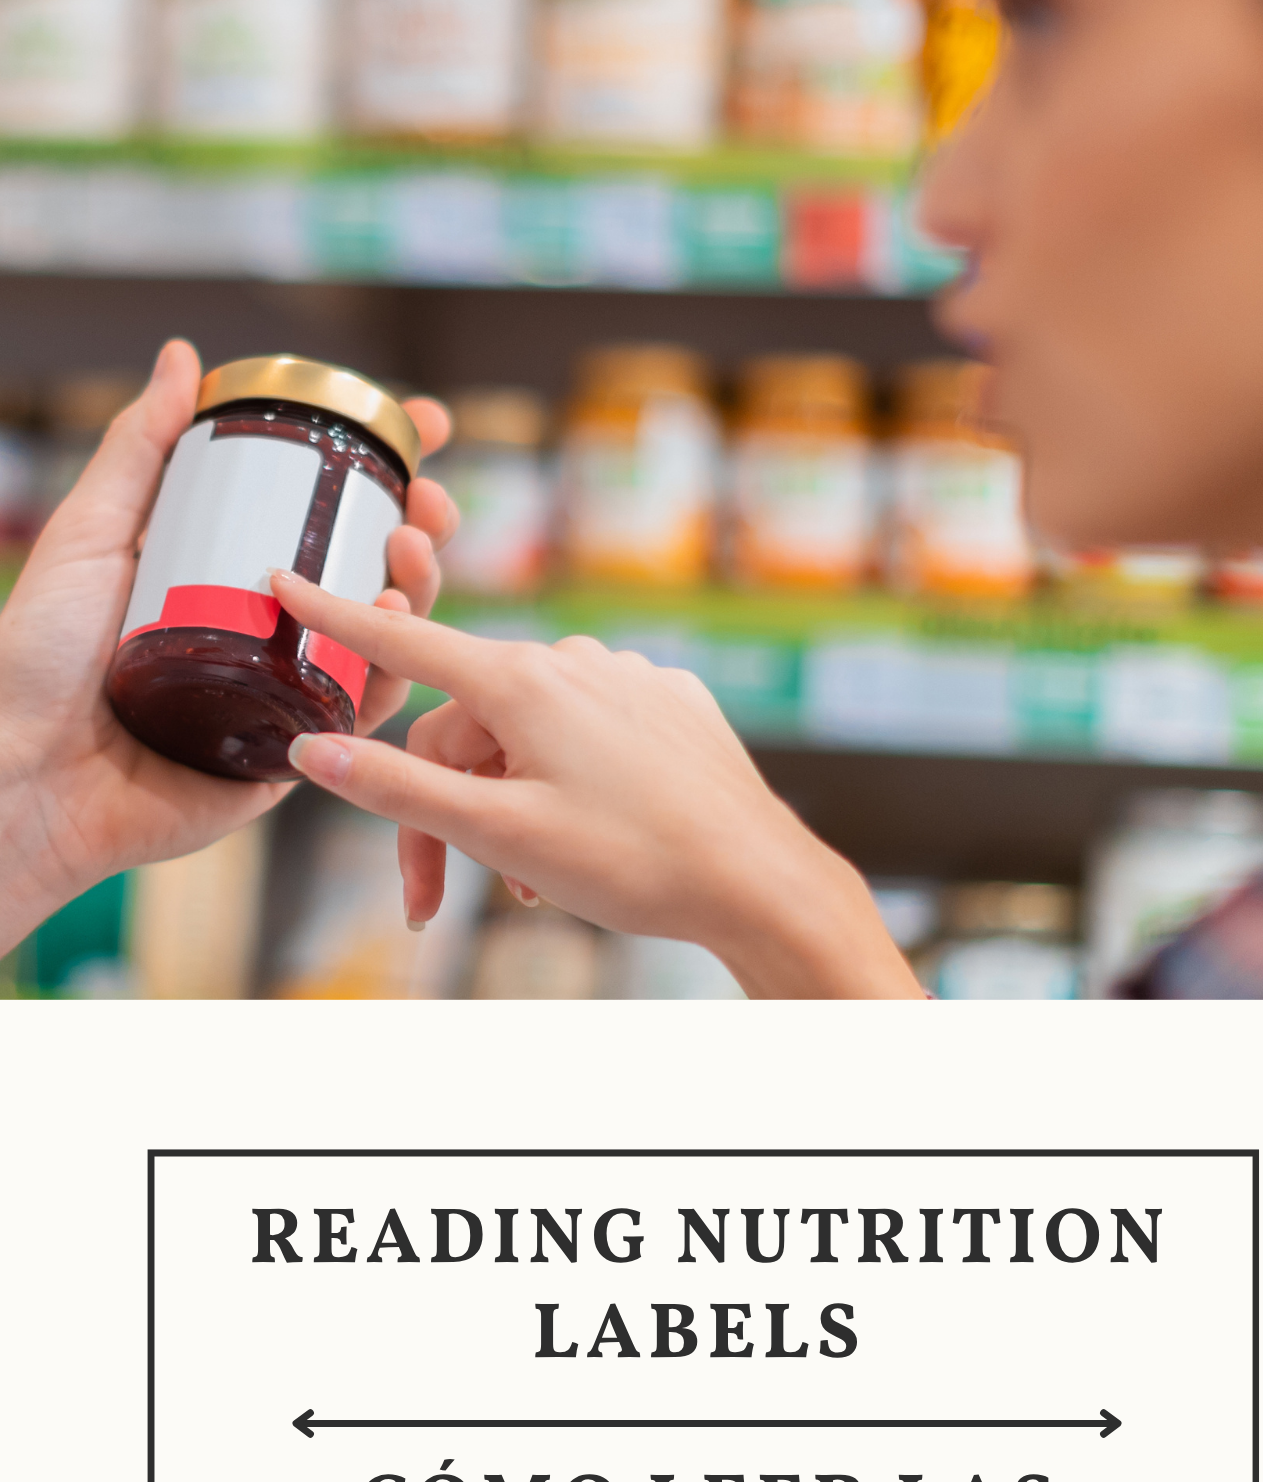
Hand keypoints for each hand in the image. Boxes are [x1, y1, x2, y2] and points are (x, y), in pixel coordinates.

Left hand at [0, 339, 456, 955]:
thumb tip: (185, 359)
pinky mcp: (293, 750)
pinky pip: (363, 711)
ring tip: (411, 551)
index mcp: (225, 568)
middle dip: (422, 525)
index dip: (384, 465)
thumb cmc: (34, 658)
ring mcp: (284, 688)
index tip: (426, 425)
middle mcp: (265, 626)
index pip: (320, 507)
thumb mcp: (90, 534)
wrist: (27, 771)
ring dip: (419, 587)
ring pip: (385, 636)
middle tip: (430, 502)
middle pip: (371, 568)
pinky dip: (396, 668)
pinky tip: (396, 623)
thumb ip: (139, 451)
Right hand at [271, 574, 924, 1000]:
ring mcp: (630, 681)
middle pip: (466, 726)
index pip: (407, 642)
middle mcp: (576, 663)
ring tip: (526, 883)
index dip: (337, 617)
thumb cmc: (633, 862)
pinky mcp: (672, 707)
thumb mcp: (498, 832)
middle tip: (430, 898)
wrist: (758, 882)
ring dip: (505, 805)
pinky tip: (585, 841)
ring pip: (528, 737)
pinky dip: (565, 787)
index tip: (284, 582)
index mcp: (524, 683)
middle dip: (440, 807)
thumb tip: (309, 751)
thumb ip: (397, 787)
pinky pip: (589, 737)